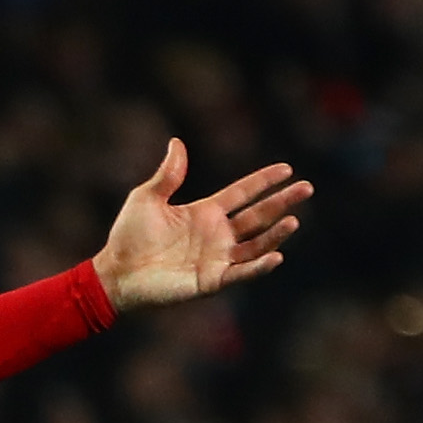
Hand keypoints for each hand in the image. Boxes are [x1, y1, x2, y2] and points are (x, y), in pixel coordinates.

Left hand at [90, 139, 310, 312]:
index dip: (264, 181)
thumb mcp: (147, 198)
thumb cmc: (128, 236)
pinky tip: (276, 256)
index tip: (287, 168)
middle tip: (307, 187)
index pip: (243, 193)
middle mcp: (216, 234)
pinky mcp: (211, 280)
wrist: (115, 273)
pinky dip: (259, 266)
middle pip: (258, 216)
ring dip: (276, 234)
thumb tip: (177, 142)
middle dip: (282, 202)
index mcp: (205, 212)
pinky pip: (241, 273)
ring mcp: (216, 258)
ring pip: (256, 244)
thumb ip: (168, 174)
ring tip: (294, 220)